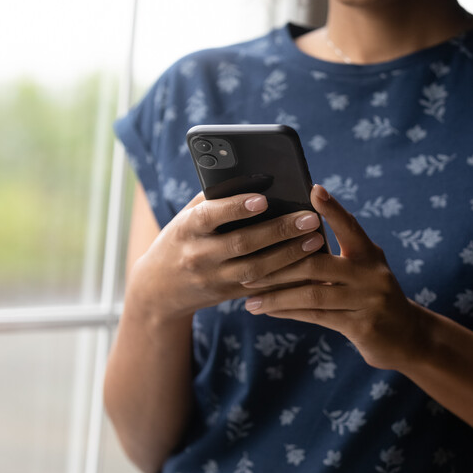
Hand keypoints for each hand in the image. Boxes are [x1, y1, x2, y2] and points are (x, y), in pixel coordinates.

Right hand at [125, 192, 325, 325]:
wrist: (158, 289)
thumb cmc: (181, 238)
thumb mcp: (187, 216)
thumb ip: (214, 199)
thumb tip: (256, 178)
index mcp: (186, 229)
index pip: (210, 216)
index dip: (235, 208)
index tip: (263, 199)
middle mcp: (198, 255)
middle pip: (242, 244)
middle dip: (278, 230)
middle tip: (309, 218)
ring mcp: (213, 279)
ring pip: (255, 270)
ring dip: (288, 255)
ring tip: (315, 239)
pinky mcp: (226, 295)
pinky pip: (260, 287)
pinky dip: (285, 277)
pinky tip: (307, 265)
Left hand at [242, 185, 425, 370]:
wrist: (409, 338)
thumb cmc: (374, 297)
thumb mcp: (365, 270)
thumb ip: (340, 254)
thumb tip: (295, 235)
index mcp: (370, 254)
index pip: (349, 225)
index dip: (332, 208)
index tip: (313, 189)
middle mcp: (371, 273)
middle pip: (318, 262)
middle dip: (278, 265)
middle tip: (249, 266)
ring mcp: (368, 300)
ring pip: (313, 293)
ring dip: (277, 295)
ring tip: (250, 297)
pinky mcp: (362, 326)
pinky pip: (317, 316)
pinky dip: (289, 312)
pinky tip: (268, 310)